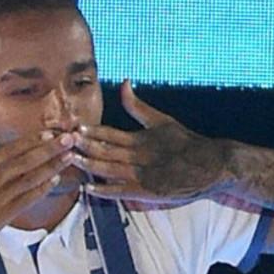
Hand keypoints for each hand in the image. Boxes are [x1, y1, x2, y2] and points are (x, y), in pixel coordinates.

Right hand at [0, 124, 76, 257]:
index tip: (49, 132)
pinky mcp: (1, 215)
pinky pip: (26, 200)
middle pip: (27, 160)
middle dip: (50, 148)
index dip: (32, 140)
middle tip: (70, 139)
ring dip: (52, 166)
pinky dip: (42, 189)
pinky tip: (55, 181)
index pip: (11, 149)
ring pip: (31, 178)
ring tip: (70, 157)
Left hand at [72, 79, 228, 206]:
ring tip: (70, 160)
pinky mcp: (147, 191)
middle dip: (83, 147)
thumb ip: (138, 106)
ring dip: (89, 165)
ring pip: (108, 169)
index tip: (73, 128)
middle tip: (63, 143)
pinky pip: (121, 191)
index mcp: (139, 139)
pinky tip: (88, 188)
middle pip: (104, 151)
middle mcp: (137, 156)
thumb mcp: (161, 120)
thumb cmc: (186, 142)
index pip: (109, 134)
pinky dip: (104, 190)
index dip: (90, 132)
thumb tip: (124, 82)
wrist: (210, 165)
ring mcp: (141, 175)